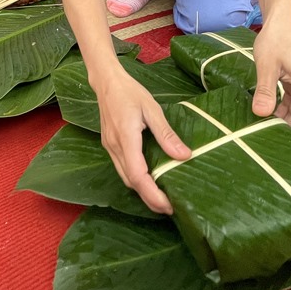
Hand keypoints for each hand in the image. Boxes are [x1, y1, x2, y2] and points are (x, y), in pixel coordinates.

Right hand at [93, 65, 190, 213]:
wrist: (106, 81)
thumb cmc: (130, 92)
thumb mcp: (152, 109)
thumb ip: (166, 134)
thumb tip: (184, 156)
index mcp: (126, 138)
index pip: (138, 175)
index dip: (153, 194)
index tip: (169, 205)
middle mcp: (115, 147)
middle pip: (131, 182)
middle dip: (149, 199)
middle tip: (170, 208)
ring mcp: (110, 147)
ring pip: (125, 177)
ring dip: (142, 192)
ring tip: (161, 199)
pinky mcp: (110, 145)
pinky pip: (122, 169)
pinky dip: (136, 180)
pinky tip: (148, 180)